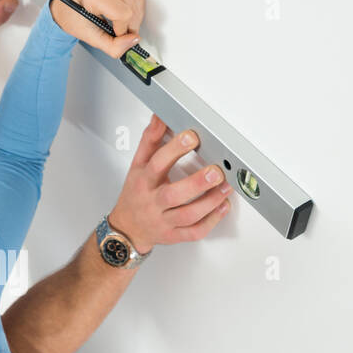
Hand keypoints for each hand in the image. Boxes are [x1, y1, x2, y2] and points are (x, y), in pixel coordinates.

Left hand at [49, 0, 145, 57]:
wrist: (67, 4)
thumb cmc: (74, 17)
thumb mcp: (91, 38)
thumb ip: (113, 46)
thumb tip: (134, 40)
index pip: (124, 14)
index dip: (122, 29)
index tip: (115, 33)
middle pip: (133, 7)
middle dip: (130, 25)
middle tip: (119, 30)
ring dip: (134, 16)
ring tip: (120, 22)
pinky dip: (133, 6)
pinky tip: (122, 9)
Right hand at [107, 114, 231, 253]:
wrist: (127, 228)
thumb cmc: (136, 194)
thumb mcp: (137, 165)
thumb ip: (150, 140)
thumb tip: (160, 117)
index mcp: (144, 181)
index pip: (157, 164)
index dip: (174, 149)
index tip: (191, 136)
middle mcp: (153, 202)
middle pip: (173, 195)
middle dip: (197, 182)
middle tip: (216, 171)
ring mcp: (164, 221)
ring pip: (188, 215)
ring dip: (210, 202)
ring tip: (225, 187)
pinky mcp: (174, 235)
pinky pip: (194, 232)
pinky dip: (211, 221)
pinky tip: (222, 207)